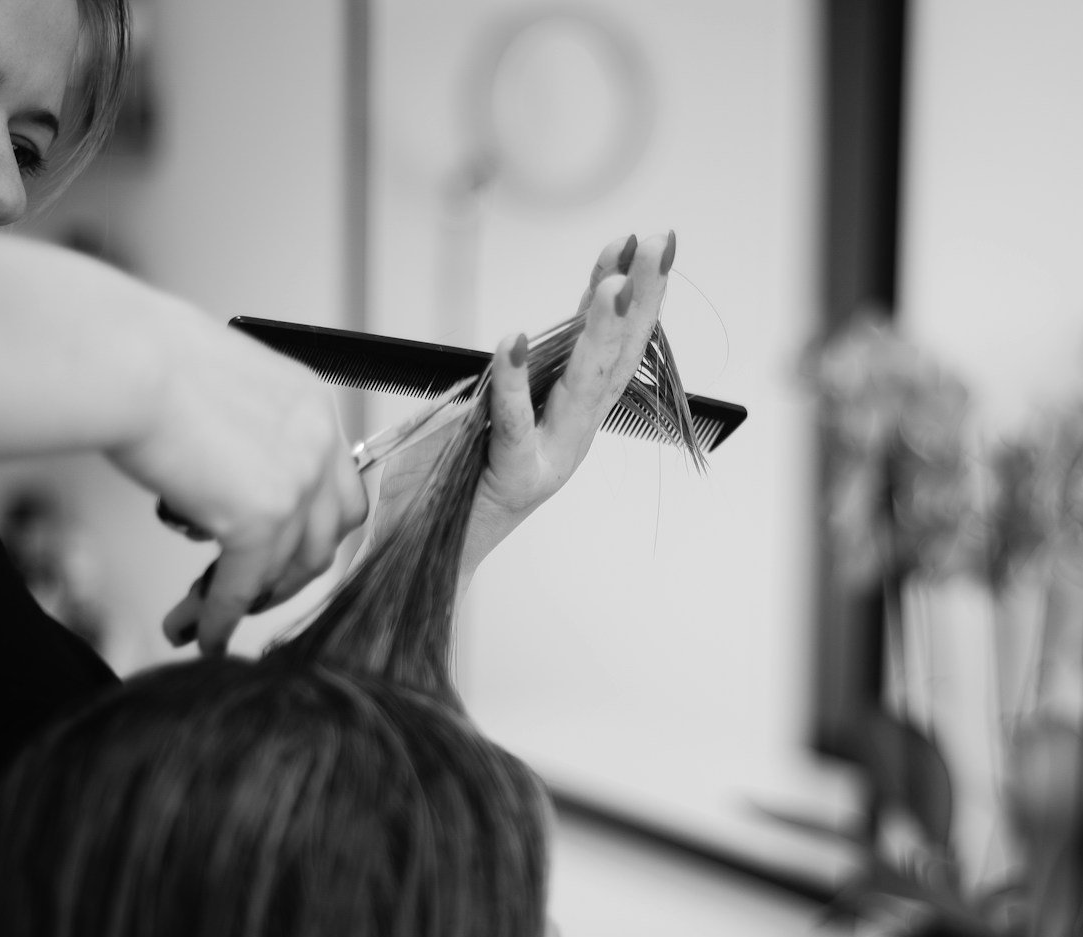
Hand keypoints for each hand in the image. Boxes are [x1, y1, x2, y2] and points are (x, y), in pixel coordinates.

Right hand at [113, 303, 368, 654]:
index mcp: (312, 406)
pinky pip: (244, 584)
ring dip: (249, 600)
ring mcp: (296, 483)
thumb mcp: (220, 386)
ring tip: (207, 615)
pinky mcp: (261, 517)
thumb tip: (226, 476)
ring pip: (286, 568)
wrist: (124, 360)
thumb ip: (242, 432)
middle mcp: (318, 444)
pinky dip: (222, 616)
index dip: (311, 530)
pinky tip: (202, 632)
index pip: (336, 487)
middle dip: (289, 573)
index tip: (282, 554)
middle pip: (326, 535)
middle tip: (254, 594)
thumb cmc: (143, 357)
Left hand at [371, 230, 676, 583]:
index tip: (638, 240)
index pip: (606, 343)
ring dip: (598, 333)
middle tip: (658, 242)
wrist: (424, 550)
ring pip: (580, 387)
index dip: (626, 291)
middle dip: (638, 295)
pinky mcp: (510, 477)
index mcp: (570, 415)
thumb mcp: (488, 413)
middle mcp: (571, 434)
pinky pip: (512, 424)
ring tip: (613, 283)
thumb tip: (527, 336)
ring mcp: (546, 458)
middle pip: (614, 357)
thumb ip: (514, 380)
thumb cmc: (451, 480)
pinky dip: (513, 382)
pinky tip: (516, 340)